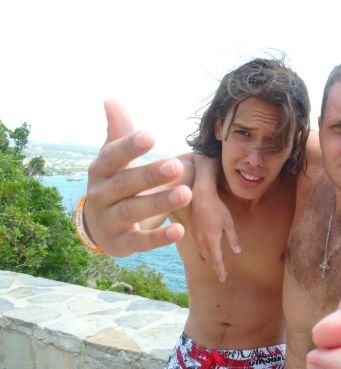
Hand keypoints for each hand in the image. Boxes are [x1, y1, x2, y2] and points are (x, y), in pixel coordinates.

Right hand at [84, 99, 191, 256]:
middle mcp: (100, 195)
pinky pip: (140, 242)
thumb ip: (118, 132)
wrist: (99, 227)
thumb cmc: (115, 184)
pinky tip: (180, 230)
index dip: (130, 147)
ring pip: (133, 212)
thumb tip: (111, 99)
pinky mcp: (120, 244)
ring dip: (160, 203)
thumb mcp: (113, 160)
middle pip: (126, 184)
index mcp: (100, 170)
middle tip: (178, 165)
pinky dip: (159, 238)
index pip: (113, 156)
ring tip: (186, 193)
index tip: (151, 135)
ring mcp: (109, 221)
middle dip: (151, 174)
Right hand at [191, 154, 239, 281]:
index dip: (221, 270)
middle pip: (209, 259)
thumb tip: (237, 252)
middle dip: (216, 267)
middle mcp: (202, 241)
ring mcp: (196, 236)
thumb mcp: (229, 223)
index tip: (223, 279)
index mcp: (211, 240)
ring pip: (203, 254)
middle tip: (222, 275)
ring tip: (217, 265)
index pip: (217, 260)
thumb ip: (233, 239)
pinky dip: (206, 253)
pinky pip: (200, 247)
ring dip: (210, 261)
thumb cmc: (217, 208)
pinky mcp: (194, 231)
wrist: (200, 195)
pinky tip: (210, 252)